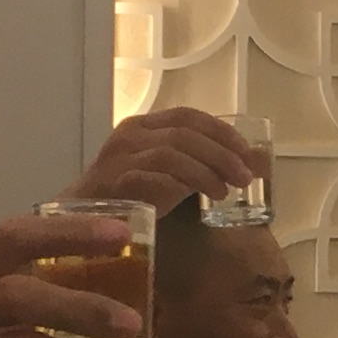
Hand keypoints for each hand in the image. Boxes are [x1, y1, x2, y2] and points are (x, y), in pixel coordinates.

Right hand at [69, 106, 260, 216]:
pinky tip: (205, 198)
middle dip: (222, 153)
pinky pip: (157, 175)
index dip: (221, 131)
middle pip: (185, 132)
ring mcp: (120, 156)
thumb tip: (257, 162)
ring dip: (207, 170)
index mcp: (143, 126)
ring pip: (173, 151)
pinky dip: (187, 184)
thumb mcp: (172, 174)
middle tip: (246, 176)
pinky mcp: (116, 180)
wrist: (81, 221)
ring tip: (226, 191)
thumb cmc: (129, 197)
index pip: (188, 116)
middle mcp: (130, 134)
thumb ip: (205, 164)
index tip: (247, 151)